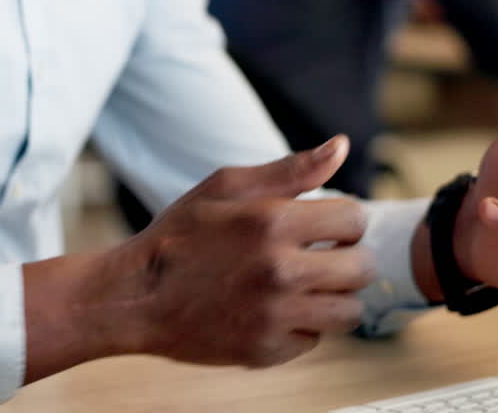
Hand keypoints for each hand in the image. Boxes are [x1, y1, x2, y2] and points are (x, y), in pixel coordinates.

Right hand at [116, 136, 375, 367]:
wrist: (136, 296)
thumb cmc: (180, 235)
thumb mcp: (226, 187)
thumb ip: (290, 170)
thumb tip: (341, 146)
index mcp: (272, 222)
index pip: (355, 219)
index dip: (343, 221)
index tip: (325, 228)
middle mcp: (280, 271)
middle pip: (361, 268)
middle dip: (346, 259)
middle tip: (319, 257)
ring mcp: (275, 315)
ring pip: (349, 311)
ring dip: (332, 296)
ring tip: (302, 286)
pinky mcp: (267, 350)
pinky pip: (313, 339)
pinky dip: (300, 327)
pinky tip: (272, 310)